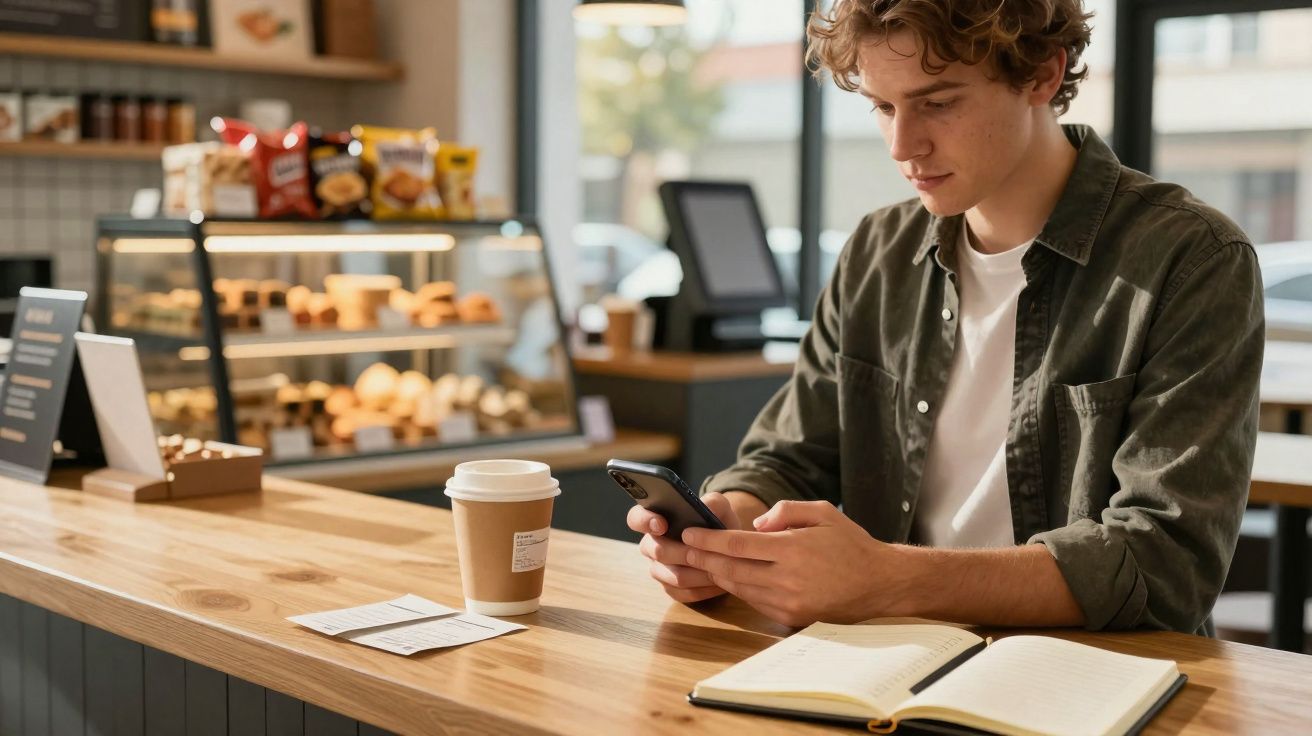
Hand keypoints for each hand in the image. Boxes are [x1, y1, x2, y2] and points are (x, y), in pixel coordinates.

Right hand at [628, 492, 740, 603]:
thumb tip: (704, 506)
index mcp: (655, 520)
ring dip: (699, 573)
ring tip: (719, 567)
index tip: (662, 524)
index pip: (636, 518)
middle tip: (705, 551)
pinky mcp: (671, 589)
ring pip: (673, 576)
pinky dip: (703, 589)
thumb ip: (712, 502)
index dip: (644, 521)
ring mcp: (659, 569)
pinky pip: (683, 593)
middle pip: (657, 551)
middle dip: (683, 552)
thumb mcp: (720, 508)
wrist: (729, 549)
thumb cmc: (718, 524)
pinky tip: (718, 581)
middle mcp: (652, 545)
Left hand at [681, 500, 903, 627]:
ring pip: (739, 587)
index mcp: (793, 549)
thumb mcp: (822, 512)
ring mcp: (789, 602)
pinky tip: (727, 577)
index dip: (709, 539)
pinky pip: (754, 602)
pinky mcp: (792, 618)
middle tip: (683, 548)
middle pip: (731, 569)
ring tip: (699, 561)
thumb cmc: (850, 544)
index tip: (690, 533)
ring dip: (716, 574)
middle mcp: (788, 579)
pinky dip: (737, 588)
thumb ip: (786, 511)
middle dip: (703, 558)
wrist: (879, 584)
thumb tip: (756, 523)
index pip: (738, 544)